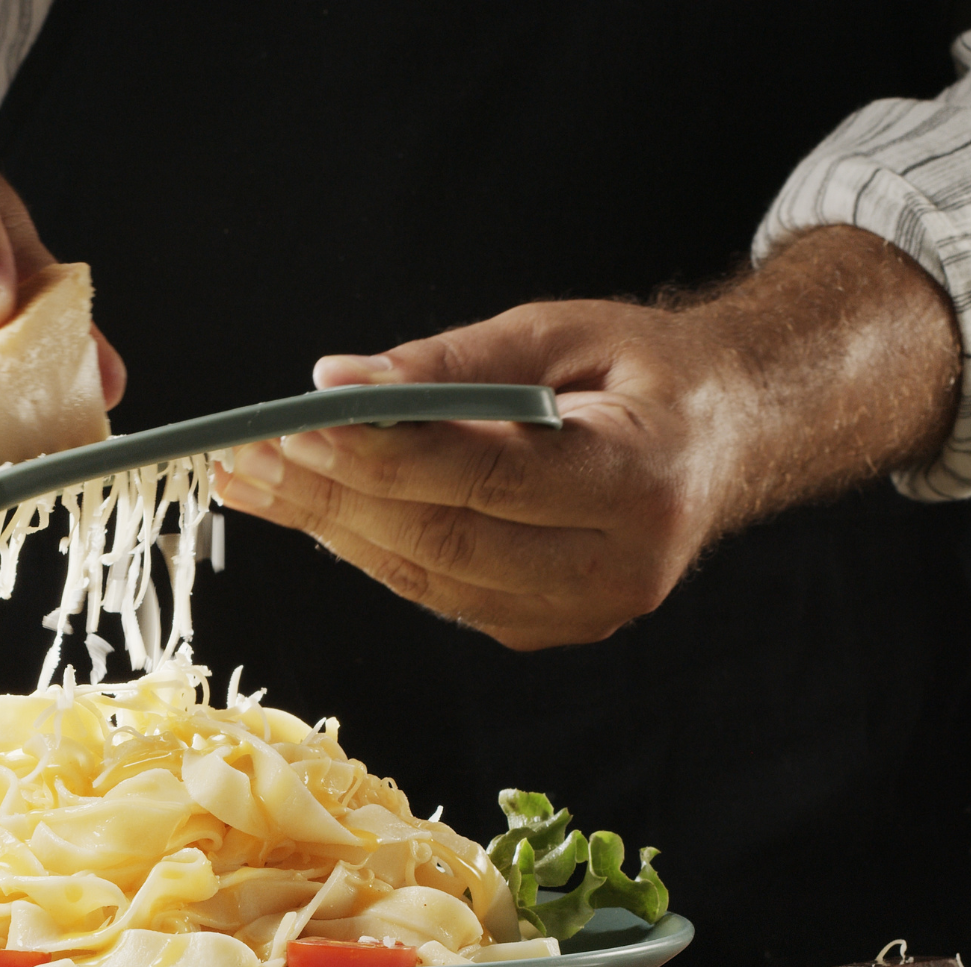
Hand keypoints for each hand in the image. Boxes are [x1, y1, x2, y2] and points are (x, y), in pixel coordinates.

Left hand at [213, 226, 959, 650]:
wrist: (726, 435)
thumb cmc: (643, 372)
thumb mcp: (559, 331)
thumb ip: (452, 364)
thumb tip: (340, 383)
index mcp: (641, 480)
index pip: (488, 477)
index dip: (385, 453)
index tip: (299, 419)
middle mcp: (620, 567)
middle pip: (447, 543)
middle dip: (334, 498)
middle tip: (244, 457)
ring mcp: (584, 615)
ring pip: (430, 580)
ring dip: (330, 529)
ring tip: (253, 480)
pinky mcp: (548, 632)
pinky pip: (439, 594)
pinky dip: (371, 549)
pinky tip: (313, 508)